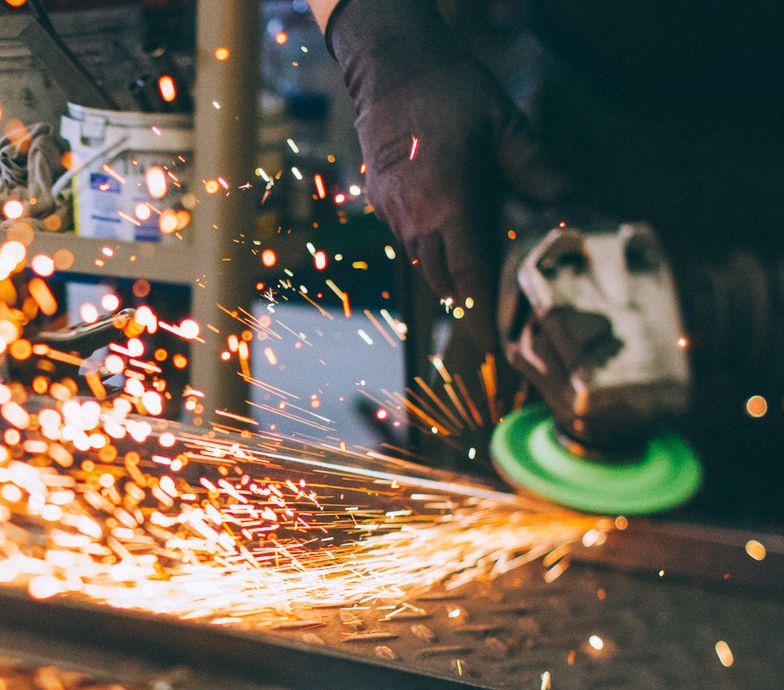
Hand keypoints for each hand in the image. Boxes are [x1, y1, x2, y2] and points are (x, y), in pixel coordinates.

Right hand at [328, 0, 572, 344]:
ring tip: (484, 290)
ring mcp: (393, 214)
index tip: (498, 351)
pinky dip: (437, 254)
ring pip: (426, 267)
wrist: (389, 67)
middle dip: (472, 307)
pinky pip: (413, 245)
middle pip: (446, 284)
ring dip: (454, 281)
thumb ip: (539, 171)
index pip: (467, 279)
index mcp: (447, 204)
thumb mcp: (506, 125)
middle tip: (503, 324)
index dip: (483, 320)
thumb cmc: (448, 89)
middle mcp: (414, 219)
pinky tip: (459, 245)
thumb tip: (577, 209)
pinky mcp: (383, 205)